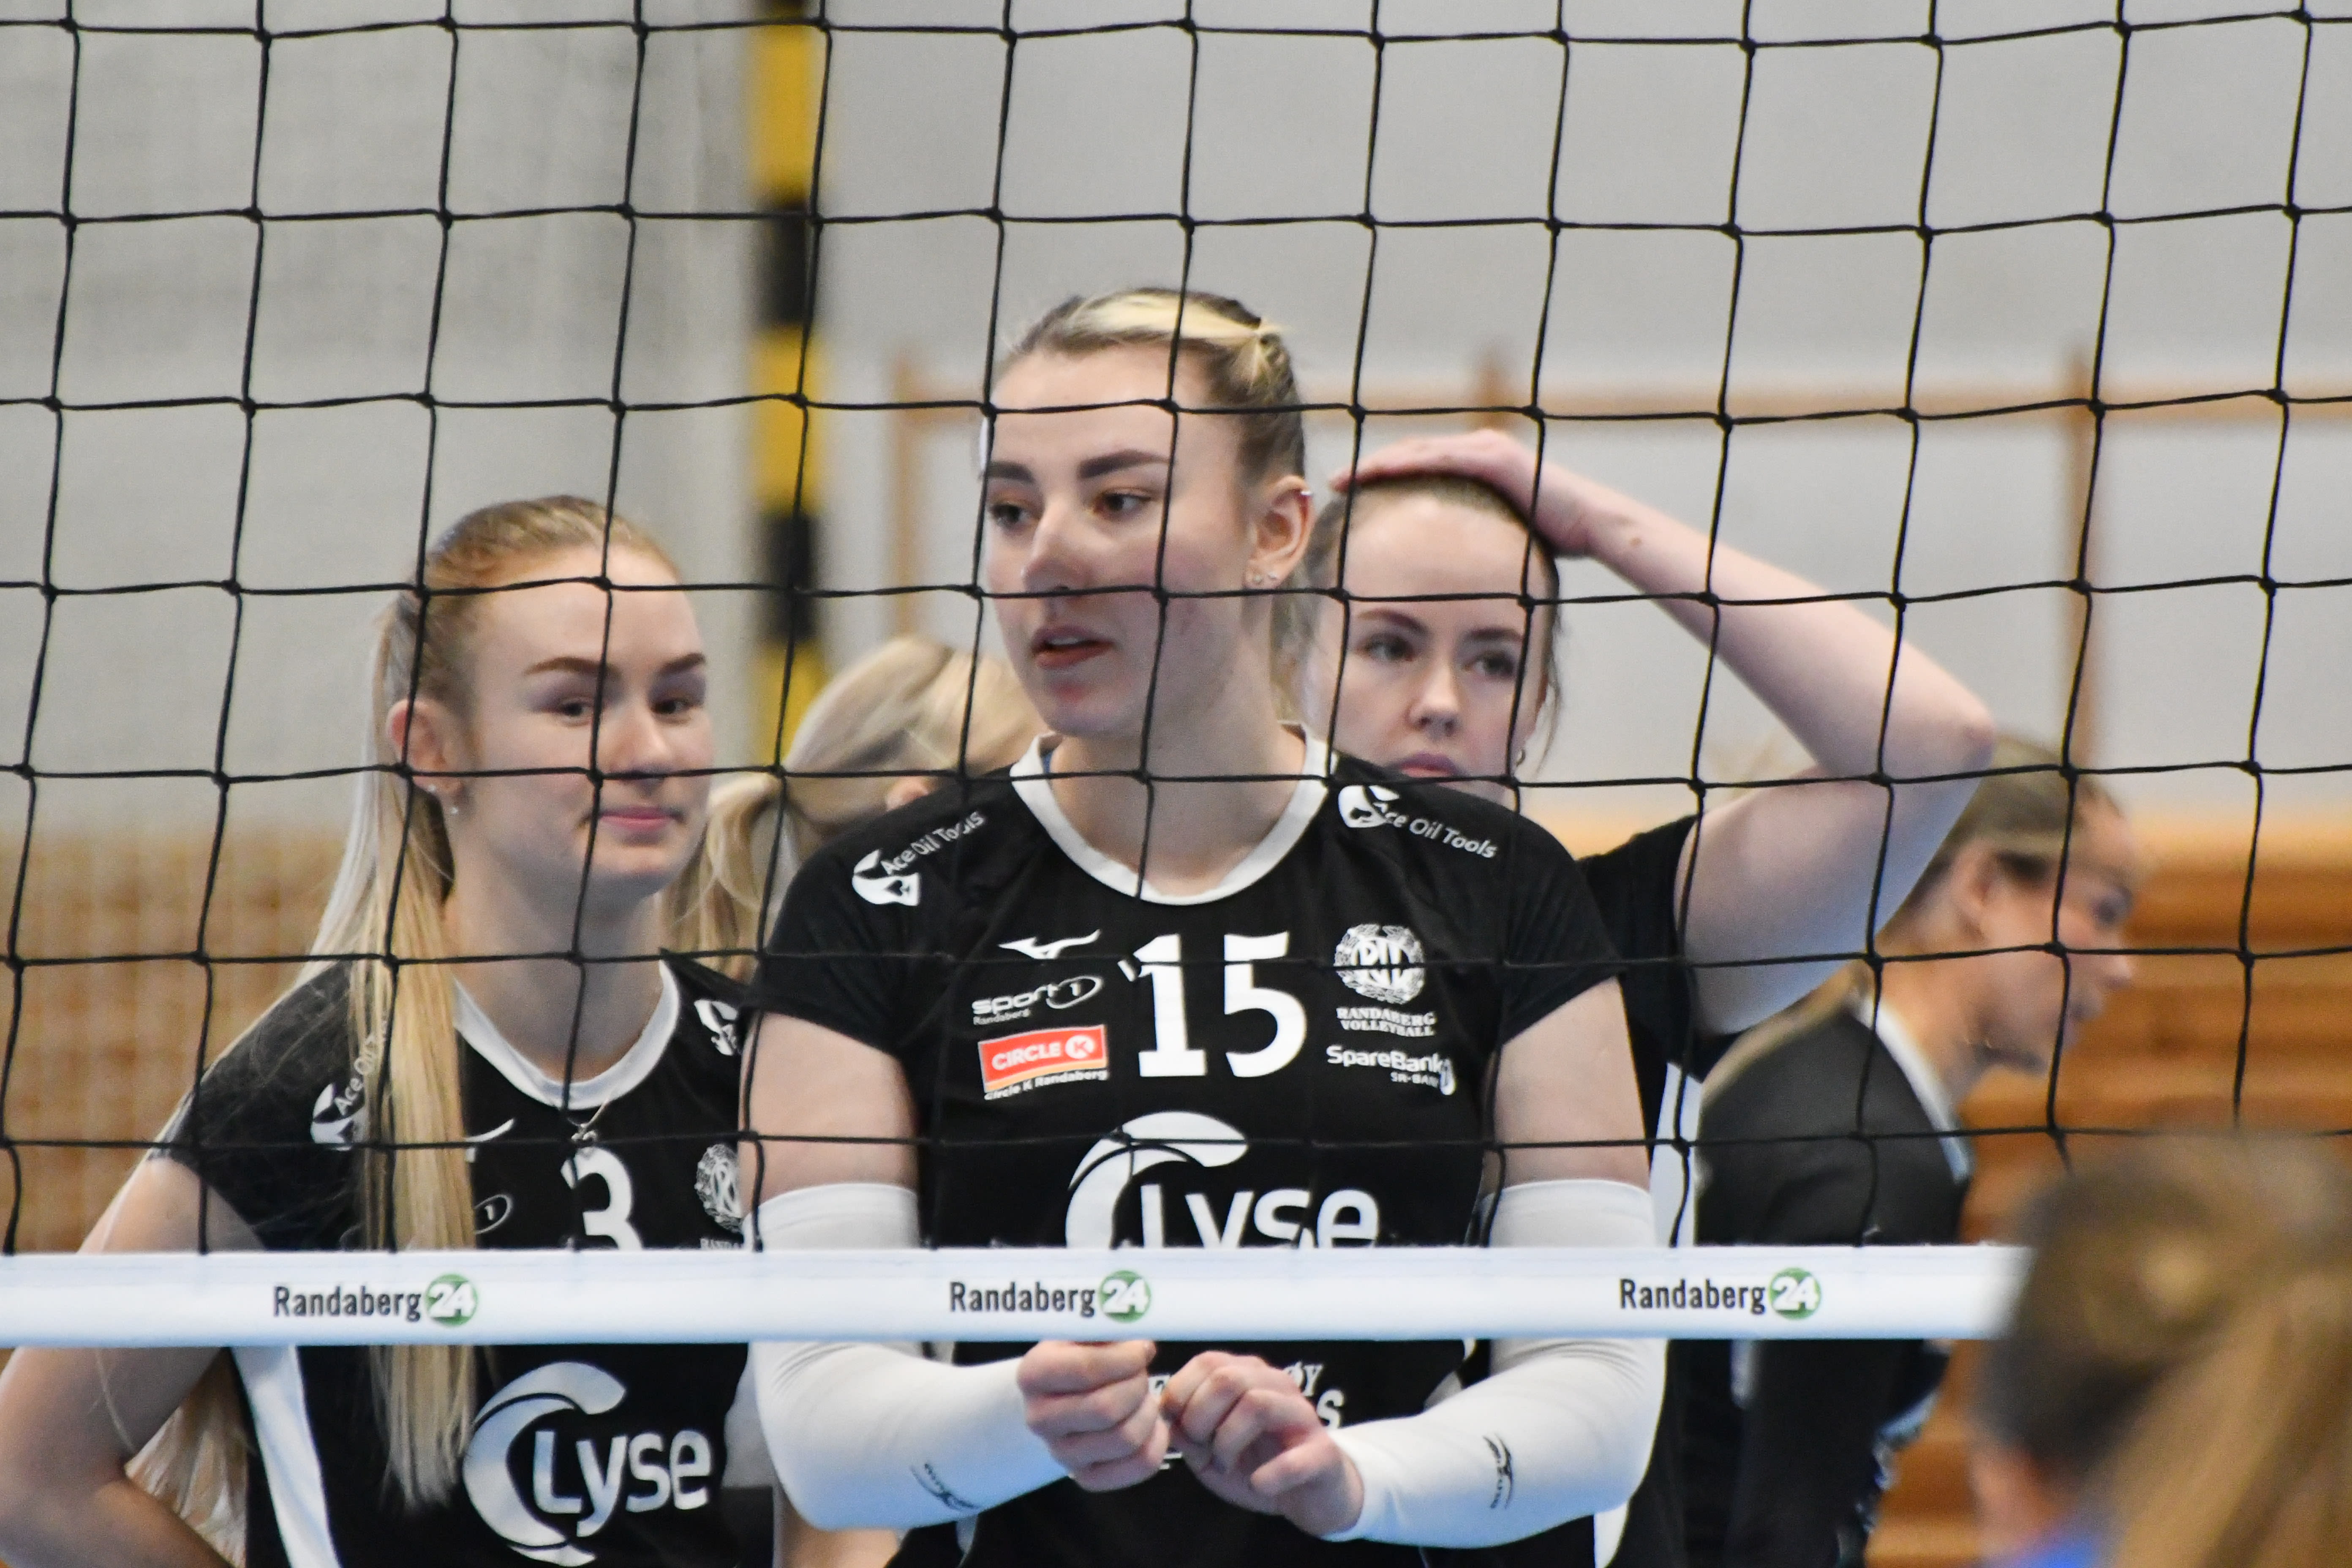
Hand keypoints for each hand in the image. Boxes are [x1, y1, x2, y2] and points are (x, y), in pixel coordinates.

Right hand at [1016, 1340, 1168, 1491]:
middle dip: (1137, 1384)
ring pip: (1125, 1438)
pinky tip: (1150, 1420)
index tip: (1142, 1348)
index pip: (1085, 1369)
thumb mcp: (1086, 1330)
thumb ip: (1108, 1327)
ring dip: (1147, 1410)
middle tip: (1140, 1371)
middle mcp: (1039, 1418)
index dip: (1126, 1358)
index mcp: (1034, 1374)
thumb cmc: (1082, 1353)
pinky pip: (1140, 1464)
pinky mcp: (1088, 1476)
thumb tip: (1141, 1344)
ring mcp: (1061, 1453)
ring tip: (1143, 1394)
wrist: (1065, 1391)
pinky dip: (1157, 1440)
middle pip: (1106, 1408)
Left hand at [1160, 1352, 1362, 1537]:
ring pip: (1257, 1404)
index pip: (1209, 1361)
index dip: (1181, 1392)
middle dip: (1200, 1416)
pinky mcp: (1323, 1453)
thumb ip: (1187, 1433)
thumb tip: (1166, 1416)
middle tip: (1199, 1448)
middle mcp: (1277, 1387)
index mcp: (1249, 1378)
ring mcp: (1303, 1417)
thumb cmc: (1256, 1465)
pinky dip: (1270, 1475)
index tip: (1175, 1425)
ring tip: (1223, 1465)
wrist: (1311, 1495)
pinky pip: (1295, 1458)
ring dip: (1227, 1441)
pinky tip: (1259, 1484)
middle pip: (1229, 1378)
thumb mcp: (1210, 1451)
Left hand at [1333, 430, 1631, 558]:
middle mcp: (1477, 447)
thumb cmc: (1553, 538)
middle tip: (1333, 483)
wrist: (1592, 526)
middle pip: (1409, 452)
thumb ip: (1472, 536)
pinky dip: (1404, 463)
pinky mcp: (1492, 456)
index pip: (1418, 464)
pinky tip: (1375, 472)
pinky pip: (1437, 458)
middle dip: (1368, 466)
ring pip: (1416, 451)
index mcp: (1476, 463)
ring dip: (1375, 463)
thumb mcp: (1500, 533)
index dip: (1381, 474)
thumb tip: (1446, 567)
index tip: (1348, 491)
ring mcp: (1484, 447)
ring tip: (1342, 480)